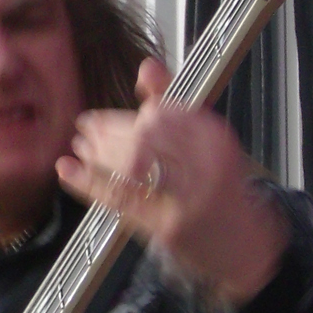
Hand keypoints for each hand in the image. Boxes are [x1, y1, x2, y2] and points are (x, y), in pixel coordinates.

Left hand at [58, 58, 287, 301]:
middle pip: (145, 140)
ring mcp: (188, 200)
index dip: (129, 116)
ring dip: (98, 155)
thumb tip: (146, 67)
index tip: (107, 117)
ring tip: (82, 146)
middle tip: (87, 129)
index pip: (164, 115)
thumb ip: (175, 103)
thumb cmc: (222, 191)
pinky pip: (121, 200)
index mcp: (216, 140)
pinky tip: (69, 170)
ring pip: (131, 168)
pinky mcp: (168, 228)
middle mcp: (207, 167)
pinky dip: (88, 184)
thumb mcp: (208, 141)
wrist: (244, 245)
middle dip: (109, 133)